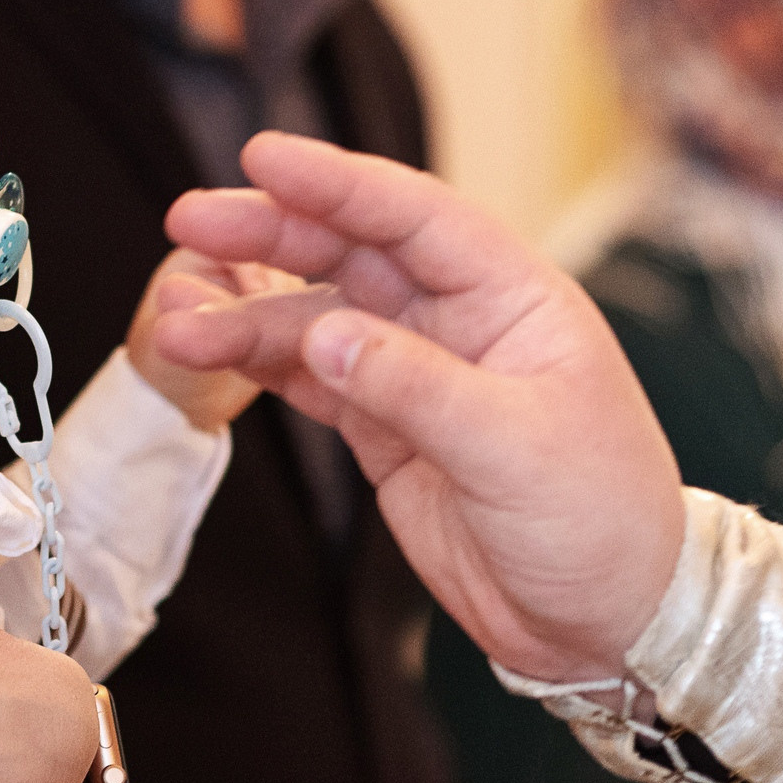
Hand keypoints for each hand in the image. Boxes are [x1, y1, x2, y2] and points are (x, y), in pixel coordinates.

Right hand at [151, 132, 684, 683]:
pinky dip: (254, 364)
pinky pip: (307, 378)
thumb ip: (415, 387)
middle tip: (188, 223)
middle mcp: (460, 321)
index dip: (338, 183)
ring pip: (314, 318)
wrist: (608, 624)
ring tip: (173, 324)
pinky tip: (204, 352)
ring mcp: (416, 373)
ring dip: (242, 315)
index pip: (416, 218)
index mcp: (514, 299)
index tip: (265, 158)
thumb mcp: (516, 450)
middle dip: (268, 234)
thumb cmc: (600, 523)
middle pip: (350, 254)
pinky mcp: (384, 428)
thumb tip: (322, 335)